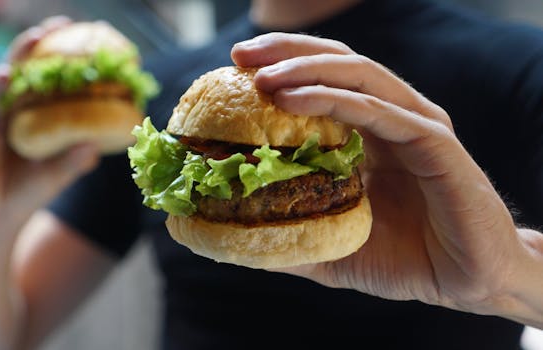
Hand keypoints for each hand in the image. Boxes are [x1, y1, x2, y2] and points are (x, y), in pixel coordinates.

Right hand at [0, 16, 97, 239]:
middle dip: (38, 45)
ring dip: (16, 60)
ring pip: (6, 80)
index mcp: (40, 116)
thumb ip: (73, 162)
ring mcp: (0, 118)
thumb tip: (96, 147)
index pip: (51, 78)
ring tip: (31, 44)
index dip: (63, 56)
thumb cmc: (30, 193)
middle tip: (55, 26)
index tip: (81, 34)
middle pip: (27, 68)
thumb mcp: (57, 177)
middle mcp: (20, 110)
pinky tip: (0, 78)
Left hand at [230, 33, 531, 316]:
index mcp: (370, 131)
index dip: (281, 64)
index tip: (233, 67)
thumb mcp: (330, 247)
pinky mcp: (435, 143)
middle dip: (286, 52)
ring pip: (358, 76)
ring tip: (262, 78)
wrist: (468, 283)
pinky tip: (292, 100)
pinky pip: (379, 112)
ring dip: (306, 70)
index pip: (324, 78)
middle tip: (239, 55)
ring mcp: (416, 125)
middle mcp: (393, 117)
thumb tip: (233, 234)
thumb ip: (288, 235)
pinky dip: (334, 100)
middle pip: (338, 62)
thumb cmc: (403, 261)